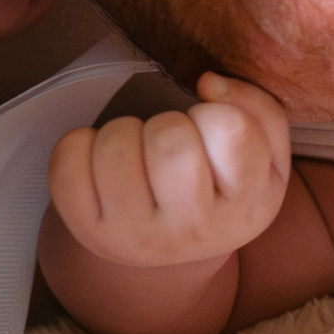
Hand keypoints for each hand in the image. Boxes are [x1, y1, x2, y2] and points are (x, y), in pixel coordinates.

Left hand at [48, 74, 290, 266]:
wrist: (177, 250)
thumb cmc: (222, 189)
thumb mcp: (267, 158)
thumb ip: (259, 109)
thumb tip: (208, 83)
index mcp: (245, 208)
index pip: (230, 130)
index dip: (216, 114)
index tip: (212, 132)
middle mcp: (190, 232)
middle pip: (169, 139)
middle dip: (168, 123)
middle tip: (172, 143)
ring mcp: (134, 236)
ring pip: (115, 146)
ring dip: (125, 131)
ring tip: (139, 151)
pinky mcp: (87, 232)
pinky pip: (66, 164)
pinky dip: (79, 145)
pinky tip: (101, 161)